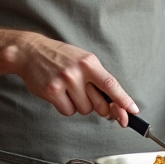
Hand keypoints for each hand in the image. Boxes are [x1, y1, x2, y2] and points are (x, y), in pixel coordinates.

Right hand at [9, 35, 138, 125]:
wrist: (31, 52)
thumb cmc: (61, 58)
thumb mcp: (83, 60)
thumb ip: (97, 79)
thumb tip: (113, 104)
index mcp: (90, 62)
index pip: (111, 84)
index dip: (124, 99)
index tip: (133, 111)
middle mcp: (78, 71)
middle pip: (100, 104)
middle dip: (99, 107)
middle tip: (88, 96)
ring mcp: (65, 81)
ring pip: (84, 110)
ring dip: (78, 105)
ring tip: (69, 89)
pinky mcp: (52, 91)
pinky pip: (68, 111)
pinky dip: (66, 107)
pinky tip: (59, 94)